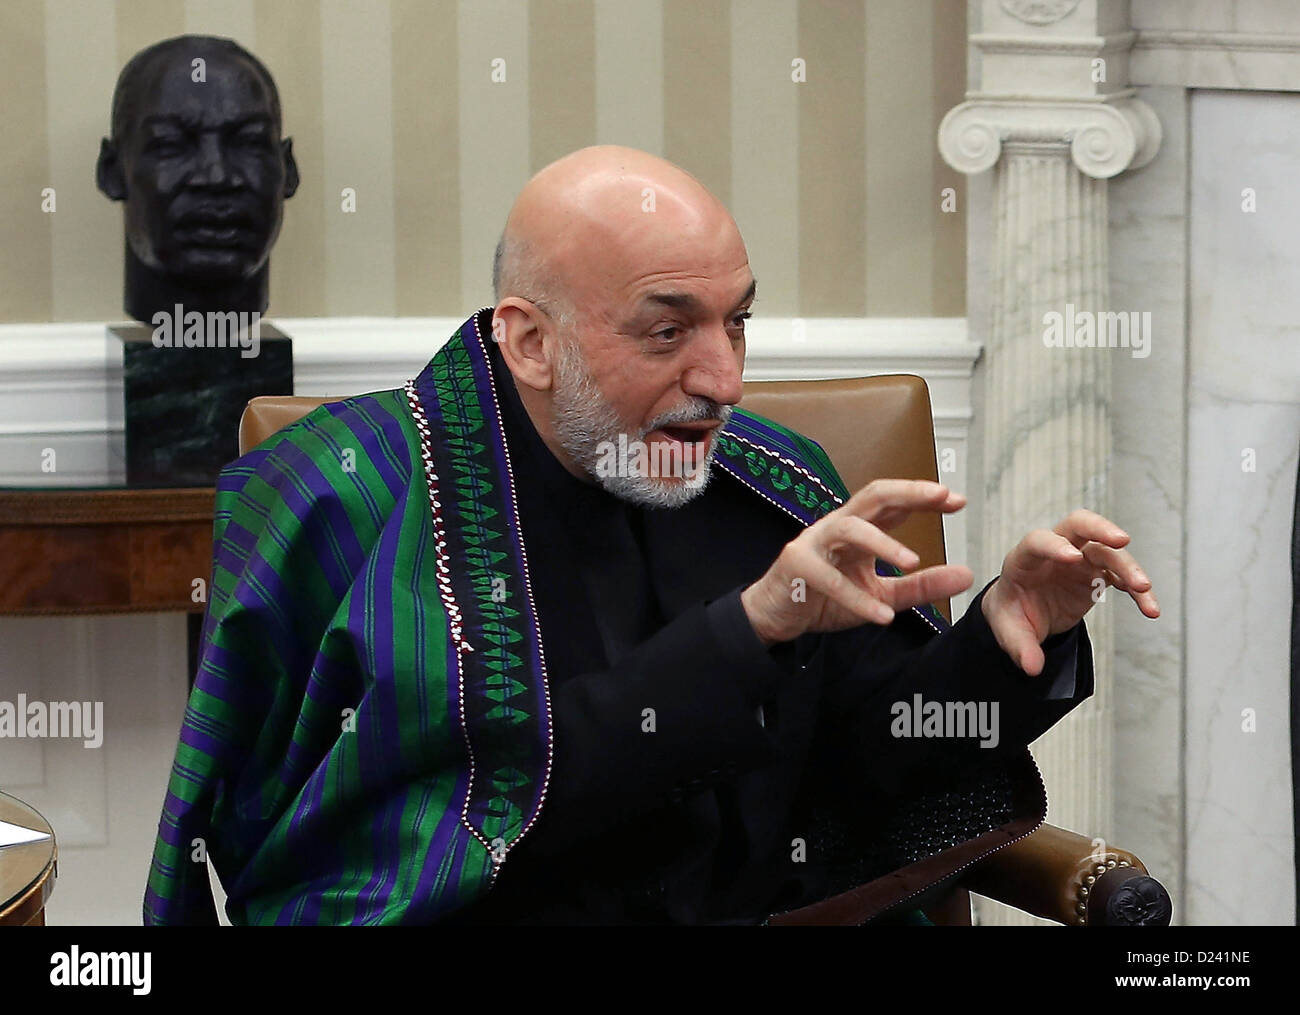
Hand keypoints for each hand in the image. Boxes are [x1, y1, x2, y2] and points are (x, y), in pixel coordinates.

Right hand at [740, 479, 974, 646]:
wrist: (777, 615)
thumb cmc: (825, 597)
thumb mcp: (882, 594)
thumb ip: (922, 586)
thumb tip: (968, 575)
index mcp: (859, 529)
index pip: (894, 503)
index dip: (924, 496)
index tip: (958, 500)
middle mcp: (837, 527)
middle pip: (873, 496)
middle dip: (907, 492)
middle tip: (941, 495)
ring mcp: (814, 543)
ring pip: (849, 528)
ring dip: (882, 542)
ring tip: (912, 561)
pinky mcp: (797, 565)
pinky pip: (829, 579)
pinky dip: (856, 598)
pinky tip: (881, 616)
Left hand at [981, 509, 1159, 675]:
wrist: (1023, 613)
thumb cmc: (1012, 613)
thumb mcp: (1009, 631)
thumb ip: (1020, 647)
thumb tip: (1033, 668)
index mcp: (1024, 559)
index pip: (1038, 541)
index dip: (1054, 546)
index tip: (1073, 557)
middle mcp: (1055, 551)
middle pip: (1078, 525)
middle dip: (1100, 528)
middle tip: (1121, 540)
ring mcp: (1079, 560)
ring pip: (1107, 551)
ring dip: (1128, 566)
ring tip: (1144, 588)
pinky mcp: (1097, 575)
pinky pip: (1121, 576)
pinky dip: (1136, 590)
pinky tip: (1149, 608)